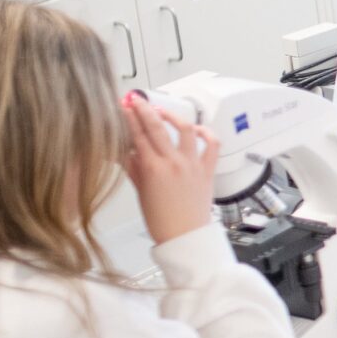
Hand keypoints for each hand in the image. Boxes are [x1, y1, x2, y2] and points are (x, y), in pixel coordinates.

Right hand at [121, 94, 219, 245]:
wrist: (185, 237)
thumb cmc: (161, 220)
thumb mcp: (140, 191)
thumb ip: (133, 168)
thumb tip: (124, 151)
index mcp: (152, 169)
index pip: (137, 135)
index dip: (129, 118)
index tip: (123, 106)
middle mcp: (173, 163)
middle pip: (157, 127)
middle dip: (144, 109)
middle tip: (137, 100)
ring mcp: (192, 164)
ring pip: (185, 129)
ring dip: (173, 116)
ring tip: (163, 112)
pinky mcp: (207, 170)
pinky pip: (212, 145)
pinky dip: (206, 133)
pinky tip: (196, 129)